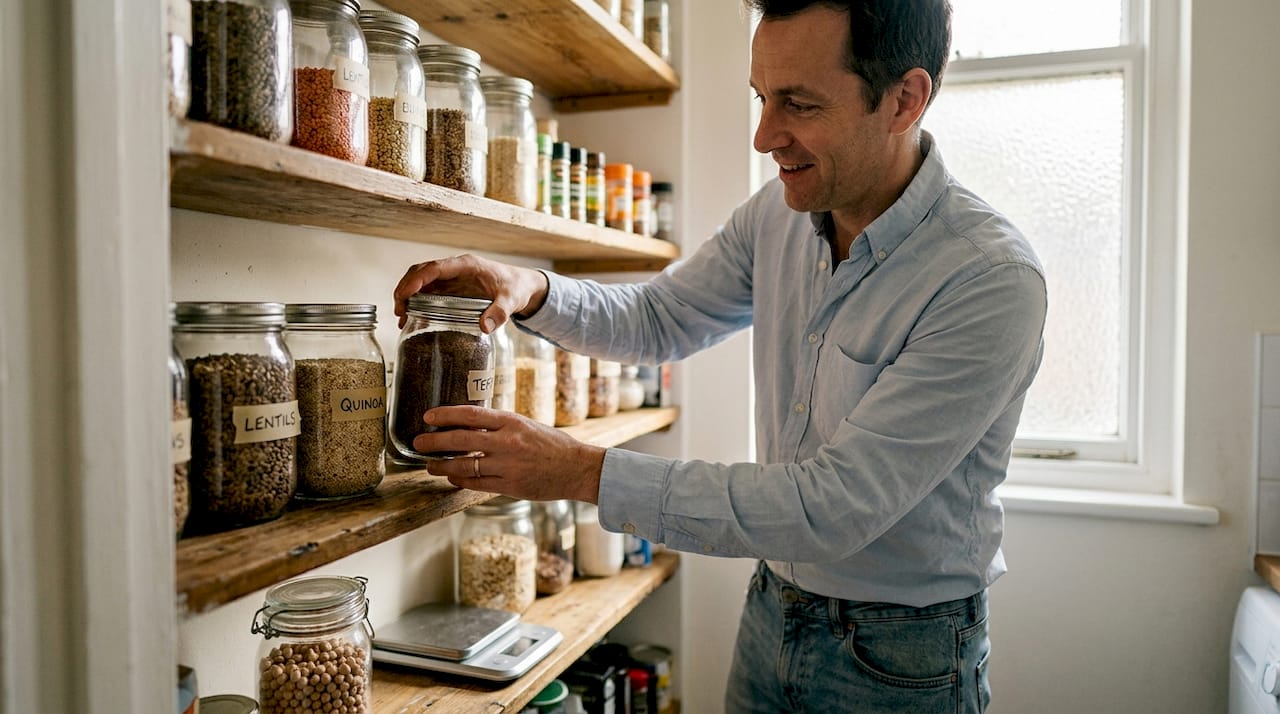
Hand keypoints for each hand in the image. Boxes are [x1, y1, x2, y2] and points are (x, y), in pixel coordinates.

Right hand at [393, 254, 548, 330]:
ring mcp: (451, 278)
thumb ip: (500, 313)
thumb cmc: (517, 287)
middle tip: (399, 311)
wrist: (522, 285)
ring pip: (420, 281)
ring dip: (406, 296)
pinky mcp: (450, 288)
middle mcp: (455, 269)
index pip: (435, 268)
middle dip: (405, 289)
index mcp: (467, 265)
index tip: (404, 294)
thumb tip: (484, 327)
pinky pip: (427, 291)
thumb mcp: (512, 300)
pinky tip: (411, 318)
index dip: (417, 280)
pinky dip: (415, 302)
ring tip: (401, 317)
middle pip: (420, 272)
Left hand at [416, 406, 604, 502]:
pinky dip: (460, 481)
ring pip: (464, 466)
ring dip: (442, 466)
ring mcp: (508, 466)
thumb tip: (468, 425)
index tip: (428, 416)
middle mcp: (507, 442)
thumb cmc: (552, 444)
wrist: (577, 468)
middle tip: (418, 442)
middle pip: (460, 440)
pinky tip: (452, 478)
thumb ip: (500, 425)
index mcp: (511, 421)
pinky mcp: (510, 486)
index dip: (446, 414)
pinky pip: (477, 484)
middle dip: (434, 441)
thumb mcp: (526, 425)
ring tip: (429, 466)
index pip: (471, 414)